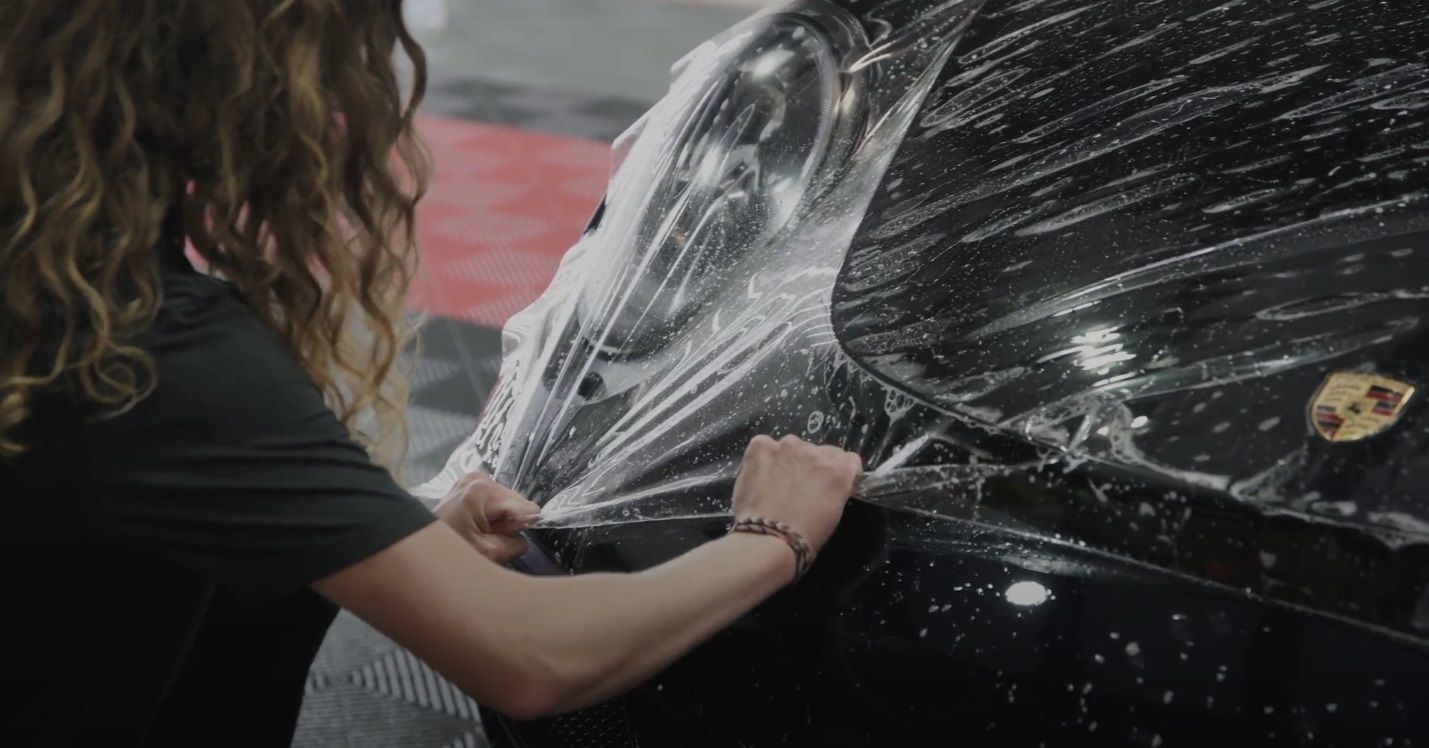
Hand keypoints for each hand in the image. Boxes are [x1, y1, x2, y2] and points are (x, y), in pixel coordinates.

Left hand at [435, 472, 541, 563]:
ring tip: (477, 531)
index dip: (518, 528)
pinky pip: (496, 500)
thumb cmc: (451, 555)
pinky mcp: (468, 483)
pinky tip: (473, 523)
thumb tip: (526, 531)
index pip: (527, 509)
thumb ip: (517, 542)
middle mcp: (478, 476)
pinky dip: (490, 514)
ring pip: (508, 502)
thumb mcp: (491, 554)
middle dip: (508, 523)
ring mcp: (471, 477)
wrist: (417, 550)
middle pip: (518, 502)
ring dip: (500, 519)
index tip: (498, 538)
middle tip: (484, 537)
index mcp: (483, 490)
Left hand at [731, 435, 862, 556]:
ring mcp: (787, 446)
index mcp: (839, 470)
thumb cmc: (805, 536)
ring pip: (790, 447)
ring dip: (786, 460)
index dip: (838, 472)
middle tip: (797, 488)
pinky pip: (764, 445)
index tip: (828, 484)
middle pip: (817, 452)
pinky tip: (757, 476)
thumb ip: (835, 489)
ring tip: (774, 484)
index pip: (848, 460)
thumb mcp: (834, 512)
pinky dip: (762, 458)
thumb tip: (826, 483)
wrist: (768, 539)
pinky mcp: (761, 446)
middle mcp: (816, 451)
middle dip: (810, 466)